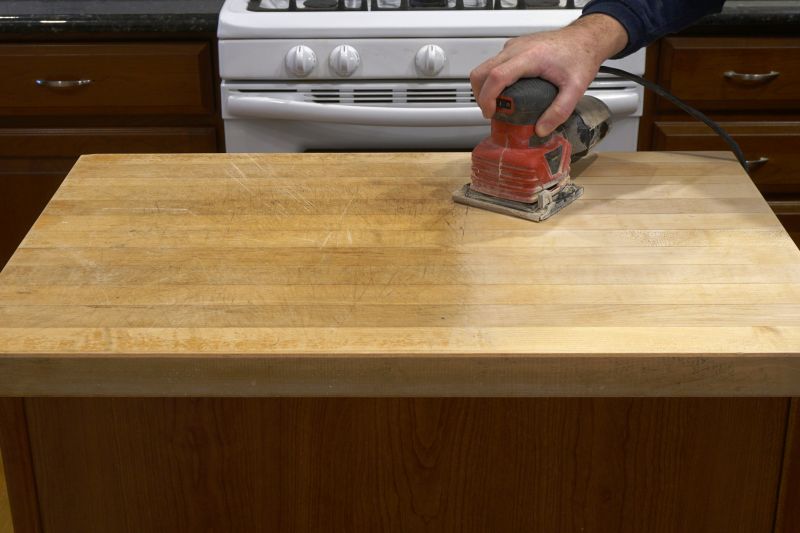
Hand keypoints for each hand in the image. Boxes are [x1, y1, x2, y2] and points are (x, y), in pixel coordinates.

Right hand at [469, 14, 627, 136]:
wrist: (585, 38)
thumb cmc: (581, 55)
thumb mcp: (576, 88)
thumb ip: (560, 111)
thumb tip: (541, 130)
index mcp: (530, 57)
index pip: (496, 76)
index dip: (487, 97)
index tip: (490, 113)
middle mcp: (517, 49)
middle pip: (481, 72)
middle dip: (480, 95)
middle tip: (491, 113)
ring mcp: (513, 47)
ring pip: (484, 67)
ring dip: (484, 88)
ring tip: (497, 105)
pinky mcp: (513, 48)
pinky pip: (493, 64)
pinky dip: (492, 80)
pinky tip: (505, 92)